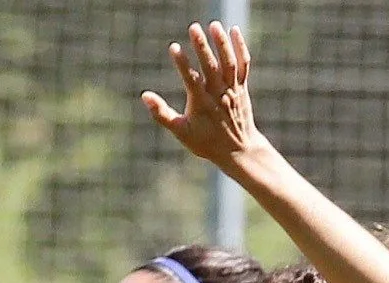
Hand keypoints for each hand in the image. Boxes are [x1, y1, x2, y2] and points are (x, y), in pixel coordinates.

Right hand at [139, 23, 265, 171]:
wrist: (238, 150)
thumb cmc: (206, 142)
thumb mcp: (181, 132)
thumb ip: (162, 114)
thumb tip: (145, 96)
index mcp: (201, 103)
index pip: (190, 79)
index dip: (182, 63)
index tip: (174, 47)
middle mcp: (218, 93)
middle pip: (210, 66)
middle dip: (202, 46)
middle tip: (194, 27)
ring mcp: (232, 89)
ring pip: (228, 62)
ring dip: (221, 43)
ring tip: (213, 25)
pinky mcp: (242, 87)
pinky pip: (243, 64)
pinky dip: (240, 47)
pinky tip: (233, 30)